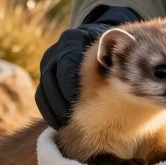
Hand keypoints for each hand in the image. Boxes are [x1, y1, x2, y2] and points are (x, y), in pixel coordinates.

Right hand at [35, 6, 138, 127]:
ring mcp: (48, 66)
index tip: (82, 101)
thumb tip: (123, 75)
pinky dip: (50, 113)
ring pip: (43, 91)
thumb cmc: (113, 47)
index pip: (66, 62)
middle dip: (62, 100)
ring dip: (54, 110)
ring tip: (69, 125)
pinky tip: (62, 125)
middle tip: (77, 118)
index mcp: (72, 39)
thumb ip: (116, 55)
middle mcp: (56, 51)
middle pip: (50, 78)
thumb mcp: (116, 47)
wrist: (103, 42)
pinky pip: (42, 99)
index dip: (70, 84)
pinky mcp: (46, 80)